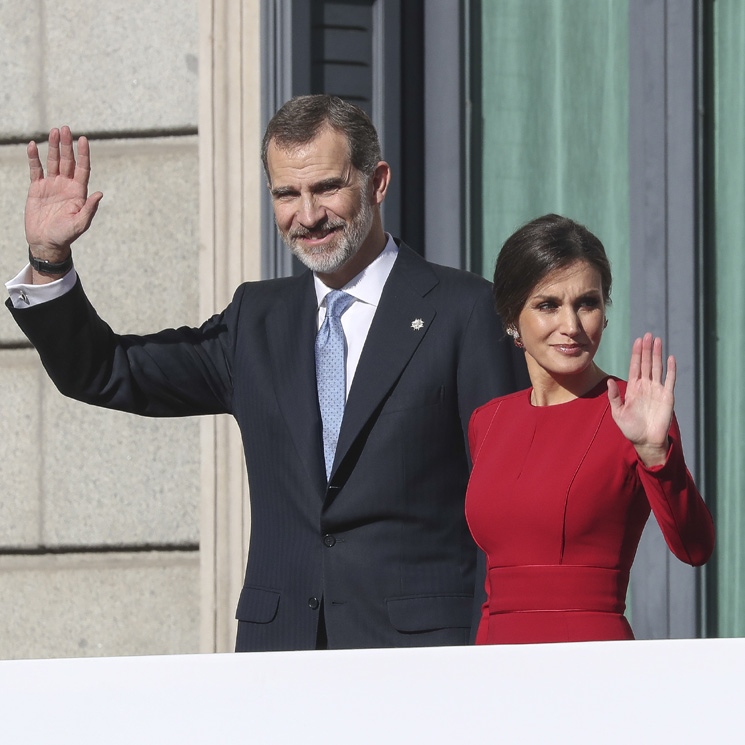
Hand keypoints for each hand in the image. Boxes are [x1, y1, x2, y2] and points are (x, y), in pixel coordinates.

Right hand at [25, 126, 102, 263]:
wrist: (46, 242)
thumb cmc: (66, 235)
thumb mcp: (80, 223)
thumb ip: (89, 209)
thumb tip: (100, 194)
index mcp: (78, 192)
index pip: (83, 168)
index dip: (83, 154)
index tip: (83, 139)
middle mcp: (66, 185)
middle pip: (67, 160)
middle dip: (67, 145)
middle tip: (65, 129)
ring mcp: (52, 185)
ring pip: (53, 161)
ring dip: (53, 147)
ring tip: (54, 131)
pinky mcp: (37, 188)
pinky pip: (36, 169)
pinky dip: (34, 158)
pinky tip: (33, 146)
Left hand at [607, 333, 675, 466]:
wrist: (646, 442)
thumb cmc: (631, 429)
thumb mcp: (618, 413)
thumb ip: (614, 397)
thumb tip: (608, 380)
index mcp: (633, 388)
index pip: (635, 367)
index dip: (636, 354)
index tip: (638, 341)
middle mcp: (646, 386)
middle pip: (646, 364)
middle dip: (647, 349)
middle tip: (648, 335)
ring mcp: (657, 390)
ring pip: (657, 368)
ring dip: (658, 355)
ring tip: (658, 341)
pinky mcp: (667, 397)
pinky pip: (670, 380)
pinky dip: (671, 369)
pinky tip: (671, 358)